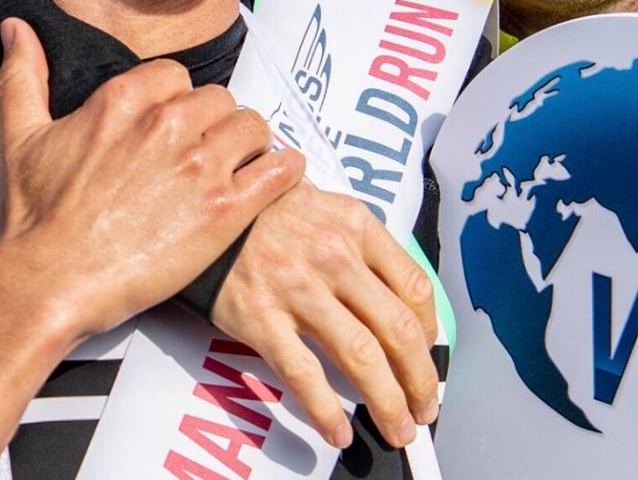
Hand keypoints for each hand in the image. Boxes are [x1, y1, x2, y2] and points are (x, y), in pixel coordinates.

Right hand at [0, 17, 303, 339]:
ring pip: (253, 127)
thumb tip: (16, 28)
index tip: (173, 127)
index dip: (178, 101)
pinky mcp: (225, 209)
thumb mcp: (19, 137)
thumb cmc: (35, 221)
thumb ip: (23, 76)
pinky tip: (275, 177)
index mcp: (123, 99)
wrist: (49, 284)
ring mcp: (200, 166)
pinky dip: (285, 171)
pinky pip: (279, 169)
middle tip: (203, 155)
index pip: (177, 76)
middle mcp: (166, 123)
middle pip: (220, 99)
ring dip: (249, 146)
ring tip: (237, 169)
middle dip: (214, 125)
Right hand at [210, 183, 439, 449]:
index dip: (431, 332)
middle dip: (420, 379)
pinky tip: (338, 431)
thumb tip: (403, 302)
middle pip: (397, 330)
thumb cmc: (269, 211)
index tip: (430, 355)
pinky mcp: (260, 317)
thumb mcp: (327, 208)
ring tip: (398, 428)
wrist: (206, 206)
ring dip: (387, 402)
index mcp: (357, 226)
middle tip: (424, 408)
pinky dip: (327, 411)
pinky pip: (303, 374)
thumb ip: (365, 248)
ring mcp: (297, 288)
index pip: (414, 287)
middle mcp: (334, 256)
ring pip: (360, 356)